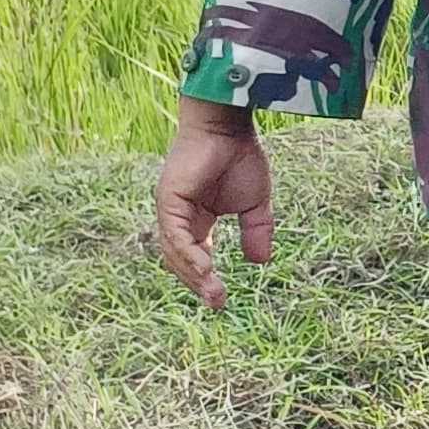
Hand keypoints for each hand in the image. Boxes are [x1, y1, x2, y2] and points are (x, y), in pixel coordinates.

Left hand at [152, 99, 275, 309]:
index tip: (221, 298)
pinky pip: (175, 235)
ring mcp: (169, 209)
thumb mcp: (255, 203)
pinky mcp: (168, 200)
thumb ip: (255, 231)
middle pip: (179, 260)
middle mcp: (177, 217)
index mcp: (195, 218)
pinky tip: (205, 269)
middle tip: (217, 302)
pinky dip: (189, 254)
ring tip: (214, 292)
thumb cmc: (240, 156)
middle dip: (197, 283)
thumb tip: (259, 262)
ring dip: (193, 274)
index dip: (204, 277)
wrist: (228, 126)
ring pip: (174, 252)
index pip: (194, 255)